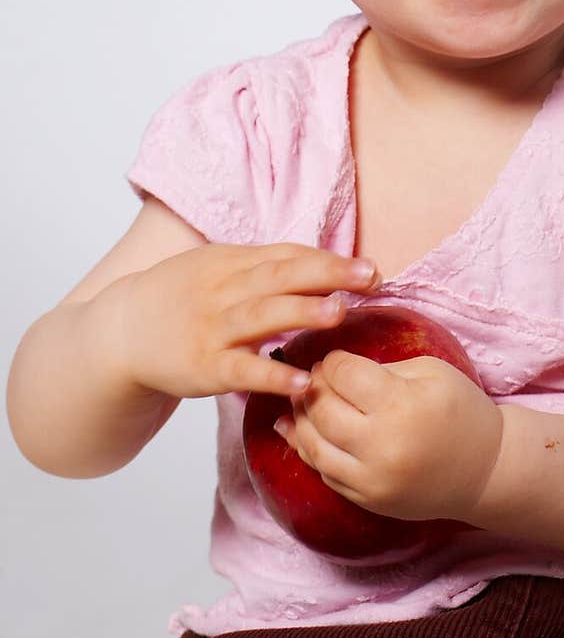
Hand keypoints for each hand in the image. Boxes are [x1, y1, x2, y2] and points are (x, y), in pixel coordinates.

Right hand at [114, 243, 382, 399]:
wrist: (120, 333)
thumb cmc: (179, 299)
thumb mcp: (214, 269)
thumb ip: (261, 267)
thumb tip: (321, 263)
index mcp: (229, 262)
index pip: (286, 256)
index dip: (328, 260)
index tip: (368, 268)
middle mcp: (222, 290)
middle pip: (279, 276)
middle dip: (327, 275)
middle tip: (369, 278)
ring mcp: (212, 329)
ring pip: (262, 315)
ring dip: (303, 312)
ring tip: (341, 312)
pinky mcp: (203, 367)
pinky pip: (242, 370)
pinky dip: (272, 374)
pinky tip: (303, 381)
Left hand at [276, 351, 503, 522]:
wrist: (486, 470)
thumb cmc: (461, 411)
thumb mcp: (430, 372)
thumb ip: (382, 369)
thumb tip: (336, 370)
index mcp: (400, 406)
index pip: (343, 375)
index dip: (333, 362)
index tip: (334, 358)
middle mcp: (381, 446)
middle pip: (322, 410)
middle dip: (312, 387)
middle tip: (312, 376)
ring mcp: (372, 480)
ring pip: (314, 446)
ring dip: (300, 419)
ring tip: (300, 400)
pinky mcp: (368, 500)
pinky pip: (324, 473)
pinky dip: (309, 449)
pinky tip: (300, 430)